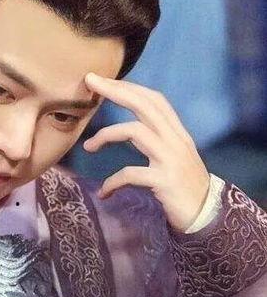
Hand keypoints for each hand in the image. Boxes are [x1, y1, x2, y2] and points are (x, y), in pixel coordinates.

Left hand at [83, 74, 210, 231]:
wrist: (207, 216)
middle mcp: (175, 141)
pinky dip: (112, 181)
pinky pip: (131, 174)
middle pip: (144, 105)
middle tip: (90, 82)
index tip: (104, 80)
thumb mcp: (174, 157)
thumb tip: (128, 128)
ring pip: (134, 132)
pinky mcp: (165, 182)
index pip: (154, 100)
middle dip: (115, 90)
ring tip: (88, 148)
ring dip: (105, 135)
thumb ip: (157, 139)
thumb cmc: (184, 187)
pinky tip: (104, 192)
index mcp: (177, 133)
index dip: (129, 87)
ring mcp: (171, 160)